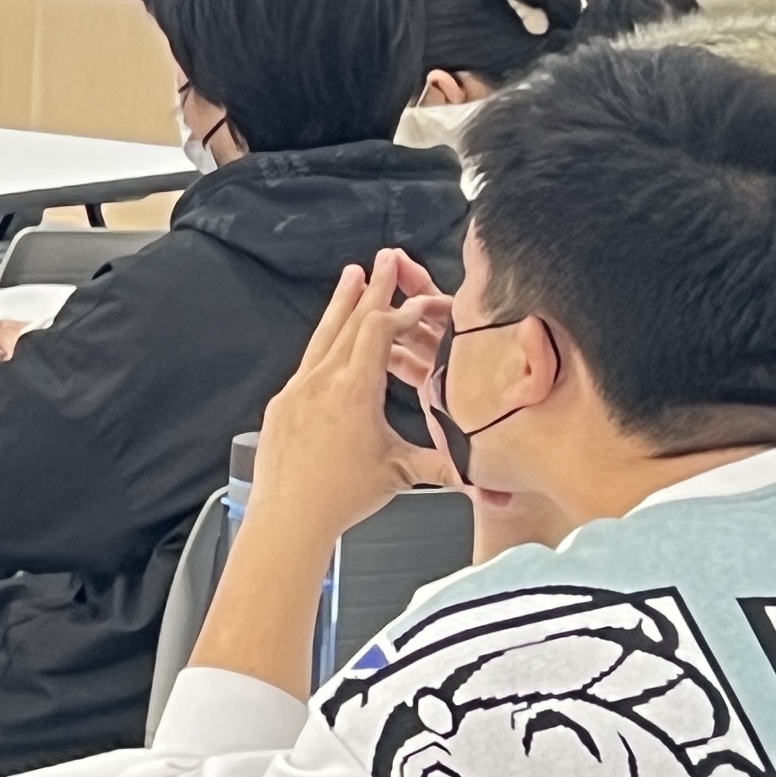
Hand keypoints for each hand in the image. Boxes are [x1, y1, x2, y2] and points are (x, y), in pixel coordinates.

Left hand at [242, 253, 447, 555]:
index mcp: (353, 390)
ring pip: (323, 335)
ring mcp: (297, 389)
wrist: (286, 516)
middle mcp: (321, 382)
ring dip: (341, 304)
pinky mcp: (283, 402)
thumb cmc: (340, 497)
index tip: (422, 301)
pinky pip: (307, 360)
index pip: (378, 331)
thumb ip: (447, 467)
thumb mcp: (401, 475)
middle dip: (372, 289)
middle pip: (349, 321)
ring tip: (352, 275)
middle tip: (384, 260)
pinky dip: (323, 339)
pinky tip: (329, 335)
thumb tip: (492, 480)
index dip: (403, 313)